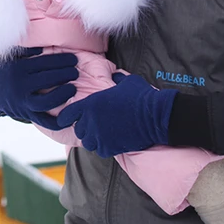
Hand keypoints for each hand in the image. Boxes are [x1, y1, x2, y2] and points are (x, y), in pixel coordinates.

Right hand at [0, 48, 78, 128]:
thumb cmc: (8, 69)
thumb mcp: (12, 56)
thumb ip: (27, 49)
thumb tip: (45, 47)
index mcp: (17, 68)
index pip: (44, 62)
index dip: (62, 60)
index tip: (74, 58)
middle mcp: (19, 85)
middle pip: (47, 80)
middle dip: (66, 74)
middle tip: (76, 72)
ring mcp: (22, 102)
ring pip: (46, 102)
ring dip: (62, 95)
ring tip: (72, 88)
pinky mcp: (26, 114)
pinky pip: (43, 121)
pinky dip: (57, 122)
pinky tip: (69, 115)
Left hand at [56, 73, 175, 157]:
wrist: (156, 115)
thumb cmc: (142, 96)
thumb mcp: (126, 81)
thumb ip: (115, 79)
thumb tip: (115, 73)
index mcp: (91, 103)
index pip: (68, 113)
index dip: (67, 117)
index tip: (67, 119)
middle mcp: (91, 120)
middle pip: (78, 129)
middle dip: (84, 128)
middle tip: (92, 127)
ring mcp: (100, 135)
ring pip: (88, 142)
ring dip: (93, 140)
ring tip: (101, 137)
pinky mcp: (110, 147)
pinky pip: (100, 151)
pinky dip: (104, 148)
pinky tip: (111, 144)